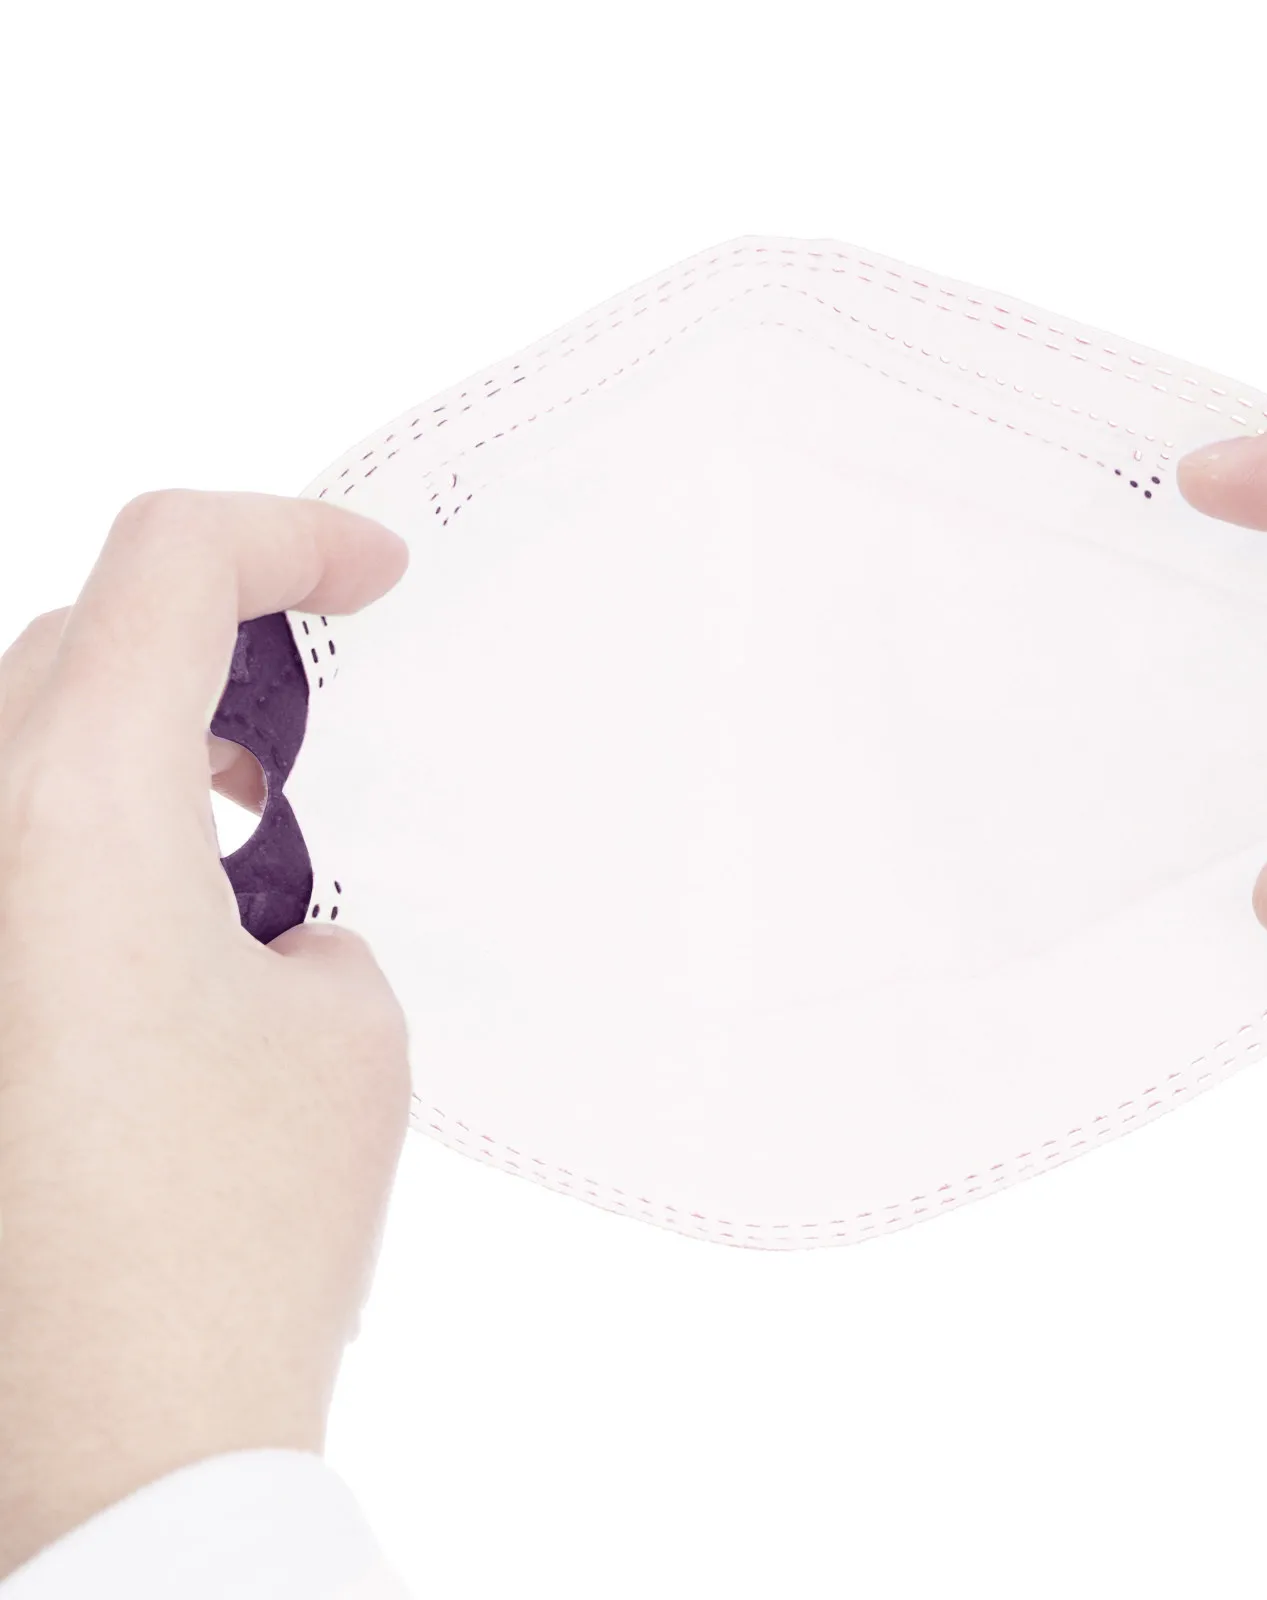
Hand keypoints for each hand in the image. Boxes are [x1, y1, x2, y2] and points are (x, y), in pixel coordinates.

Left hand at [0, 491, 409, 1574]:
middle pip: (78, 640)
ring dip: (142, 738)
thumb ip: (305, 910)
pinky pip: (10, 852)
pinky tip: (173, 922)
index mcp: (77, 815)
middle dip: (216, 639)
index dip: (287, 533)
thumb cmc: (236, 1233)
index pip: (167, 566)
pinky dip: (92, 836)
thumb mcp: (348, 1021)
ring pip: (25, 742)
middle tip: (323, 688)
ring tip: (252, 815)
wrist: (123, 1440)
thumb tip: (259, 912)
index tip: (371, 570)